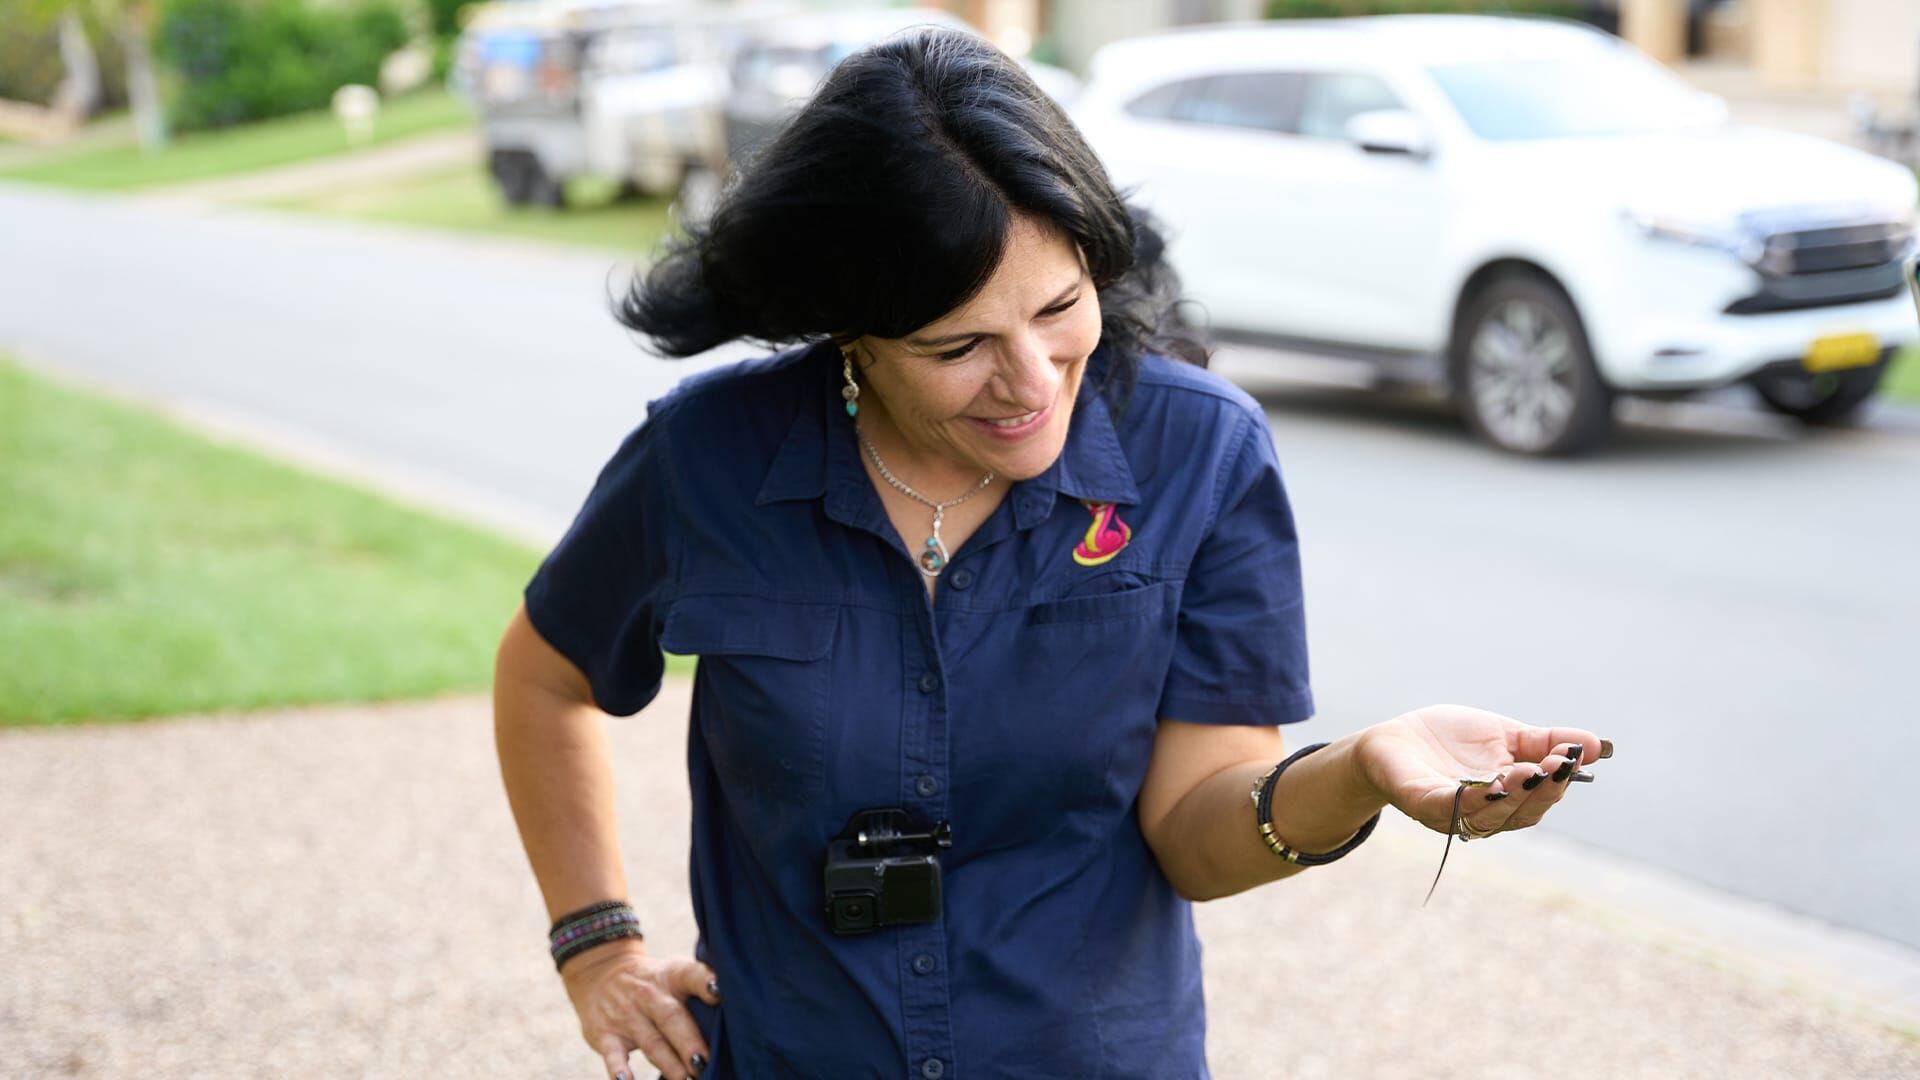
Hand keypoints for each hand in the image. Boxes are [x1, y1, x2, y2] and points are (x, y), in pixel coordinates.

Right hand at [560, 937, 719, 1079]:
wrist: (599, 972)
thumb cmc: (654, 983)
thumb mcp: (673, 974)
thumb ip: (699, 993)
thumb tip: (736, 1021)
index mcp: (672, 976)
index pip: (690, 974)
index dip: (705, 982)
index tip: (720, 992)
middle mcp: (648, 994)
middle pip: (671, 1017)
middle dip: (689, 1042)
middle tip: (704, 1063)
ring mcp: (625, 1014)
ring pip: (651, 1041)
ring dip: (669, 1064)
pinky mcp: (604, 1034)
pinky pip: (612, 1054)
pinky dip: (618, 1070)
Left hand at [1357, 703, 1606, 839]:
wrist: (1394, 738)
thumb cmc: (1452, 740)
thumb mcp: (1507, 736)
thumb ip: (1547, 742)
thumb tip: (1598, 746)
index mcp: (1507, 799)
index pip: (1540, 799)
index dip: (1558, 781)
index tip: (1574, 756)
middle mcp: (1483, 813)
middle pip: (1520, 814)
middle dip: (1541, 791)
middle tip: (1556, 767)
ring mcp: (1452, 813)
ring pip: (1489, 815)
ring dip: (1512, 796)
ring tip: (1528, 773)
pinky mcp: (1420, 803)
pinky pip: (1448, 808)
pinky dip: (1472, 799)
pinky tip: (1491, 784)